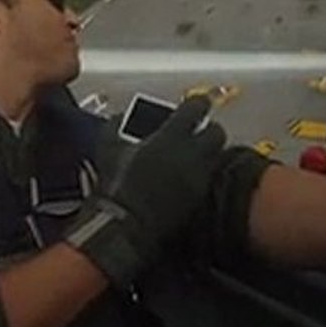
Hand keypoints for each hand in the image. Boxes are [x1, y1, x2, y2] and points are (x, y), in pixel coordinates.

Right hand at [64, 96, 225, 288]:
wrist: (127, 224)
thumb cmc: (117, 184)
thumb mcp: (108, 146)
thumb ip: (116, 125)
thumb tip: (122, 117)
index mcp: (171, 136)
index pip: (195, 108)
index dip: (198, 103)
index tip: (198, 102)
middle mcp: (191, 154)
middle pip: (216, 132)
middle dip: (209, 128)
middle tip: (199, 130)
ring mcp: (198, 177)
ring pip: (217, 156)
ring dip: (208, 151)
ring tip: (194, 154)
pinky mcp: (199, 198)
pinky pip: (208, 178)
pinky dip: (202, 174)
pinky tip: (187, 177)